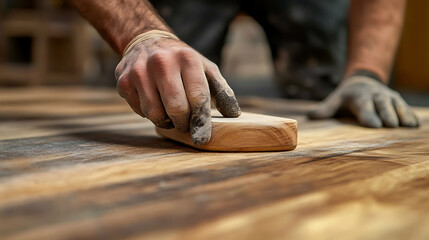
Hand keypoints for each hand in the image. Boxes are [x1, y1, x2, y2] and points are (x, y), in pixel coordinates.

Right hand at [115, 37, 240, 144]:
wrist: (147, 42)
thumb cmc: (182, 62)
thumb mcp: (205, 69)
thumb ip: (221, 91)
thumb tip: (233, 114)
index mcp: (186, 58)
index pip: (197, 97)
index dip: (201, 120)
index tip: (203, 138)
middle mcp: (161, 62)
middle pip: (176, 109)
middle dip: (184, 123)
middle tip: (186, 122)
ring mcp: (139, 71)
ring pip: (156, 114)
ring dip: (166, 121)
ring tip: (171, 113)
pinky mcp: (124, 81)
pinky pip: (141, 112)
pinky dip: (151, 114)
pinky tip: (155, 102)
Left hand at [308, 75, 418, 127]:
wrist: (362, 81)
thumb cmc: (346, 97)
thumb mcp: (335, 100)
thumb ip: (325, 109)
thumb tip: (309, 116)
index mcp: (358, 97)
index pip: (364, 107)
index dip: (369, 116)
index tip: (374, 125)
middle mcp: (375, 96)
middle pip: (382, 106)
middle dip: (387, 114)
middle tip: (391, 126)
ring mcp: (388, 98)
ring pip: (397, 105)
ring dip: (402, 114)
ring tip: (408, 126)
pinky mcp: (397, 101)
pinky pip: (405, 108)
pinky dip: (411, 115)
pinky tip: (416, 125)